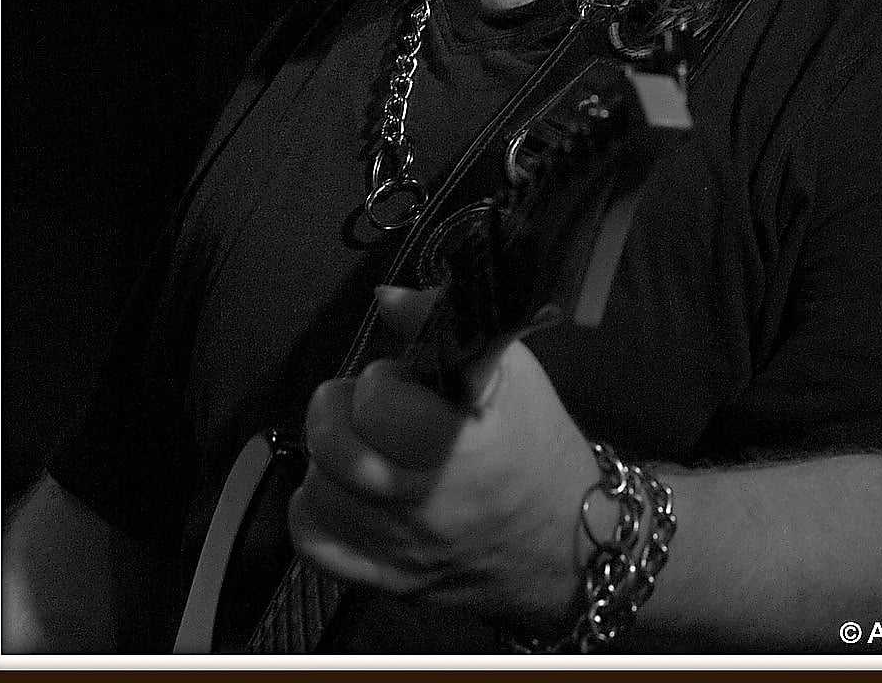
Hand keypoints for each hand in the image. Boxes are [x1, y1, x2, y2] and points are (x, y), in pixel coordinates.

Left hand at [286, 286, 599, 627]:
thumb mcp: (511, 371)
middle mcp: (431, 504)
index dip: (381, 381)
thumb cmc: (537, 443)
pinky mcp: (388, 583)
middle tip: (364, 407)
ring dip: (329, 459)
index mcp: (465, 445)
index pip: (378, 406)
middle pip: (335, 450)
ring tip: (361, 445)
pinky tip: (343, 492)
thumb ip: (443, 323)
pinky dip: (316, 512)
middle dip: (338, 412)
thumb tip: (385, 297)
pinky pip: (315, 546)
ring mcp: (405, 551)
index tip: (401, 381)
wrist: (567, 542)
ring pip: (318, 493)